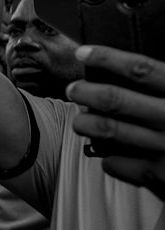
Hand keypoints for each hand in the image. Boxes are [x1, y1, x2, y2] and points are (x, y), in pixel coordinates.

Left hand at [67, 45, 164, 200]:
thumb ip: (164, 84)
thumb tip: (130, 69)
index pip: (141, 69)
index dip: (107, 58)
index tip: (84, 53)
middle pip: (116, 99)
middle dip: (85, 92)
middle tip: (74, 89)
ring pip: (109, 130)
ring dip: (86, 124)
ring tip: (80, 122)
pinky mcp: (160, 176)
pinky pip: (119, 164)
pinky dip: (107, 158)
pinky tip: (108, 154)